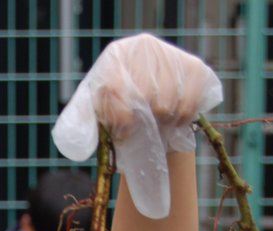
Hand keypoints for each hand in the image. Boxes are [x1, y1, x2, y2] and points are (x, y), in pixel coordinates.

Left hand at [53, 33, 221, 217]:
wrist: (151, 101)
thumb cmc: (117, 111)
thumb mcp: (94, 114)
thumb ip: (81, 123)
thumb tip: (78, 141)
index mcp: (114, 56)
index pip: (116, 89)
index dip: (121, 119)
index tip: (125, 133)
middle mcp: (143, 47)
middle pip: (146, 98)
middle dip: (143, 123)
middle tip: (143, 128)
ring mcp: (169, 54)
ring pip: (167, 104)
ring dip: (162, 124)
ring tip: (157, 124)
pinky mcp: (194, 66)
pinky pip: (189, 104)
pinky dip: (181, 120)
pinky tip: (173, 120)